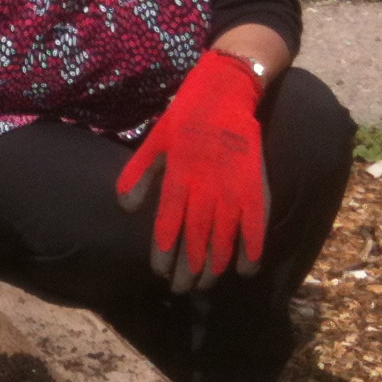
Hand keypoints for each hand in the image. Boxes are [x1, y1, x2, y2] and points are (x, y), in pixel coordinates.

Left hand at [116, 49, 266, 293]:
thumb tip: (125, 207)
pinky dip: (252, 247)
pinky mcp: (255, 183)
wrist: (226, 92)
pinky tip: (245, 269)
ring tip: (205, 285)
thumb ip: (139, 174)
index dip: (164, 251)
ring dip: (215, 264)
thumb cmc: (184, 118)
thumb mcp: (153, 142)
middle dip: (188, 267)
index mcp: (178, 175)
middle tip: (180, 289)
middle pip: (196, 236)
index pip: (168, 223)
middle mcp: (205, 185)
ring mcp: (232, 185)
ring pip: (224, 235)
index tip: (159, 272)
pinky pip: (256, 221)